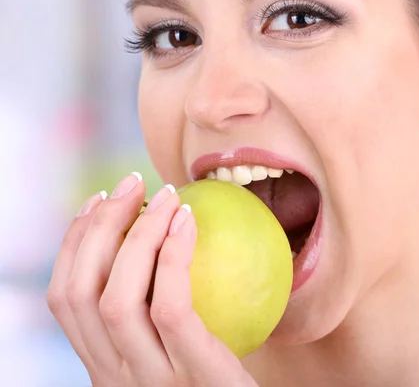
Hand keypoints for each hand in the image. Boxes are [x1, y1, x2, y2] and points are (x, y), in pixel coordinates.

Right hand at [47, 172, 257, 386]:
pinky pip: (169, 304)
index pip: (65, 300)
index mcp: (103, 368)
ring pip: (116, 296)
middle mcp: (113, 378)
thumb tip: (162, 239)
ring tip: (165, 195)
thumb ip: (157, 316)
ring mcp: (148, 382)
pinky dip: (173, 254)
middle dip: (97, 227)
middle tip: (131, 184)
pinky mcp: (192, 374)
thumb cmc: (221, 381)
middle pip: (79, 292)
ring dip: (136, 234)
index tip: (95, 202)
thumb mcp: (177, 352)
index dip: (72, 244)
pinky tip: (189, 220)